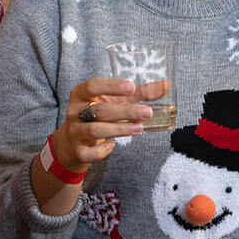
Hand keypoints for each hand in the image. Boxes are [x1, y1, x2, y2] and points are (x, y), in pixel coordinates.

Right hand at [52, 77, 166, 169]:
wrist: (72, 141)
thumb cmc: (97, 115)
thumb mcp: (114, 102)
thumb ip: (139, 94)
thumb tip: (165, 85)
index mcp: (82, 94)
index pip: (92, 86)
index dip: (111, 86)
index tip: (131, 87)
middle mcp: (75, 112)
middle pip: (100, 110)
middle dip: (125, 111)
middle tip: (147, 113)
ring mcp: (75, 132)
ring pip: (95, 130)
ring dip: (119, 129)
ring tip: (138, 128)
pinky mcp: (77, 151)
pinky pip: (88, 153)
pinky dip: (101, 151)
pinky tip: (112, 146)